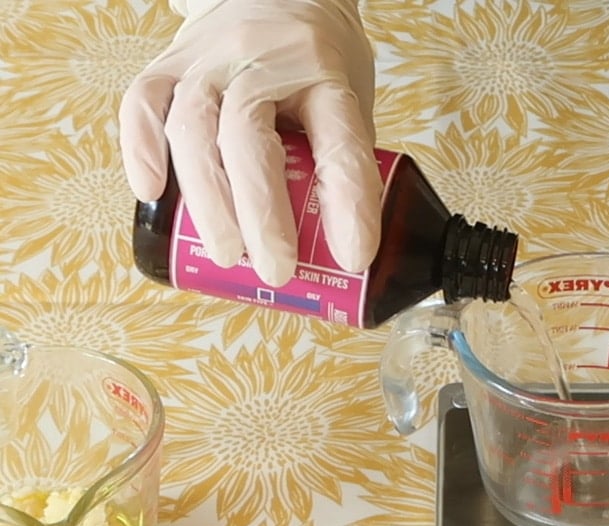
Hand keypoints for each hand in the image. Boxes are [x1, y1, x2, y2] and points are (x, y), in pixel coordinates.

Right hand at [119, 0, 380, 285]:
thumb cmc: (318, 62)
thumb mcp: (352, 100)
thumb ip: (345, 163)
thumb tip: (345, 254)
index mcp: (325, 73)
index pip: (340, 139)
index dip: (348, 202)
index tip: (353, 258)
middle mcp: (263, 59)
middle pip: (250, 135)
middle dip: (262, 214)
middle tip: (274, 270)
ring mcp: (209, 58)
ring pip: (193, 125)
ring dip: (207, 200)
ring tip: (225, 254)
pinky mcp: (169, 62)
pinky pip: (142, 101)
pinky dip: (140, 148)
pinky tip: (150, 192)